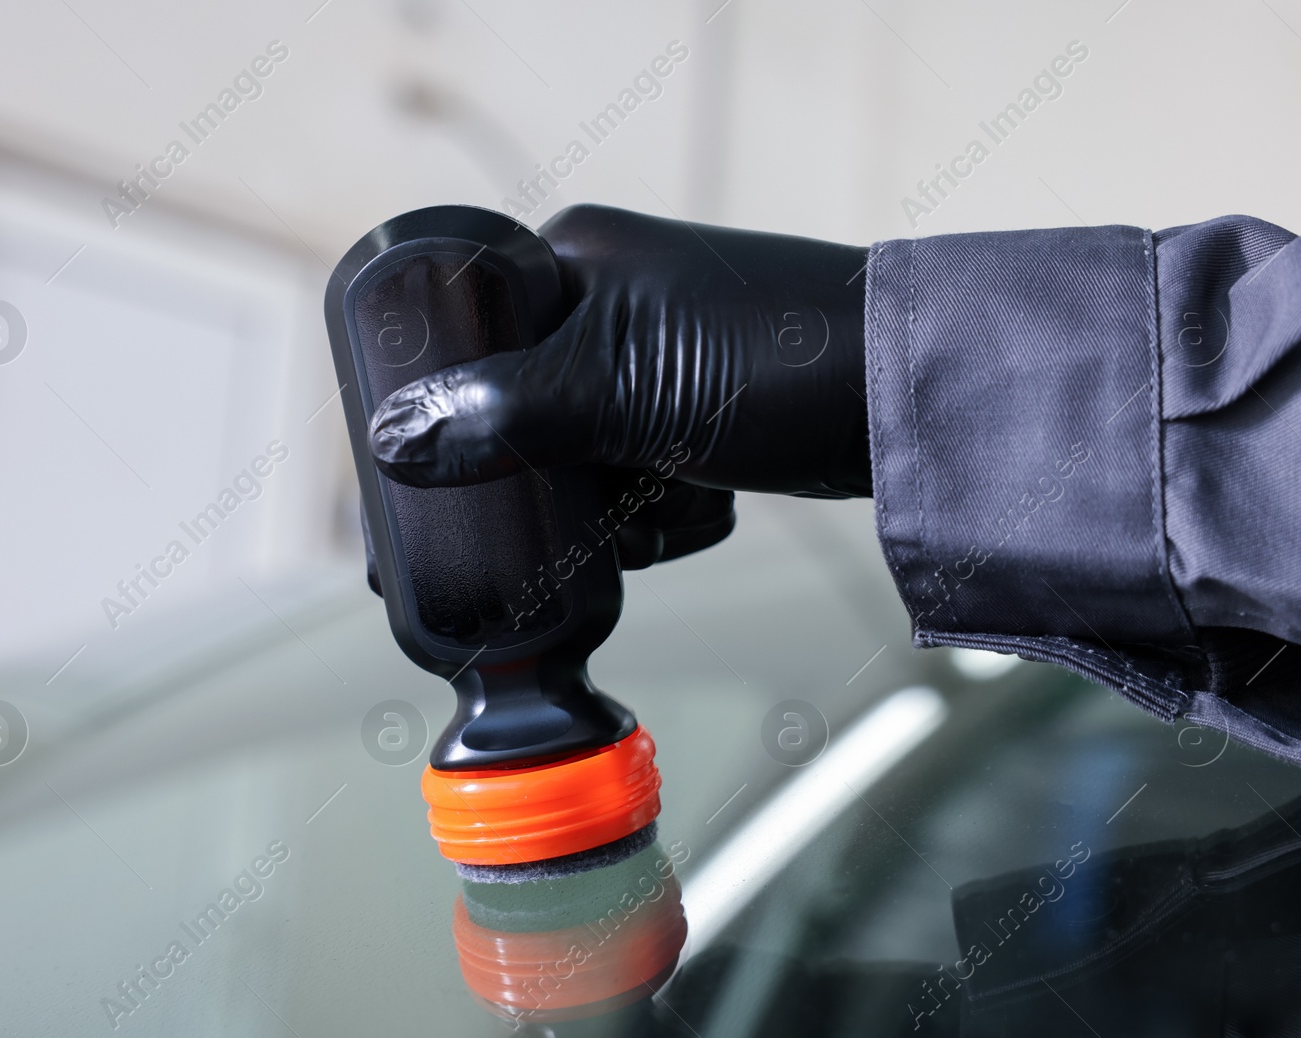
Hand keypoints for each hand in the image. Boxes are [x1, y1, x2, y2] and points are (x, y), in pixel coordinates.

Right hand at [368, 204, 870, 565]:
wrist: (908, 402)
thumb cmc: (770, 361)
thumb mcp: (617, 389)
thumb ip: (502, 413)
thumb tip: (392, 438)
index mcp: (573, 263)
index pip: (463, 336)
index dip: (443, 413)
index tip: (429, 485)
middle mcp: (608, 305)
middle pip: (519, 418)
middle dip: (555, 482)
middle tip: (583, 507)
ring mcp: (657, 363)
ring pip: (580, 464)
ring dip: (622, 508)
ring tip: (673, 495)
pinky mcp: (698, 417)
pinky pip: (640, 483)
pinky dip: (669, 512)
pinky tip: (705, 504)